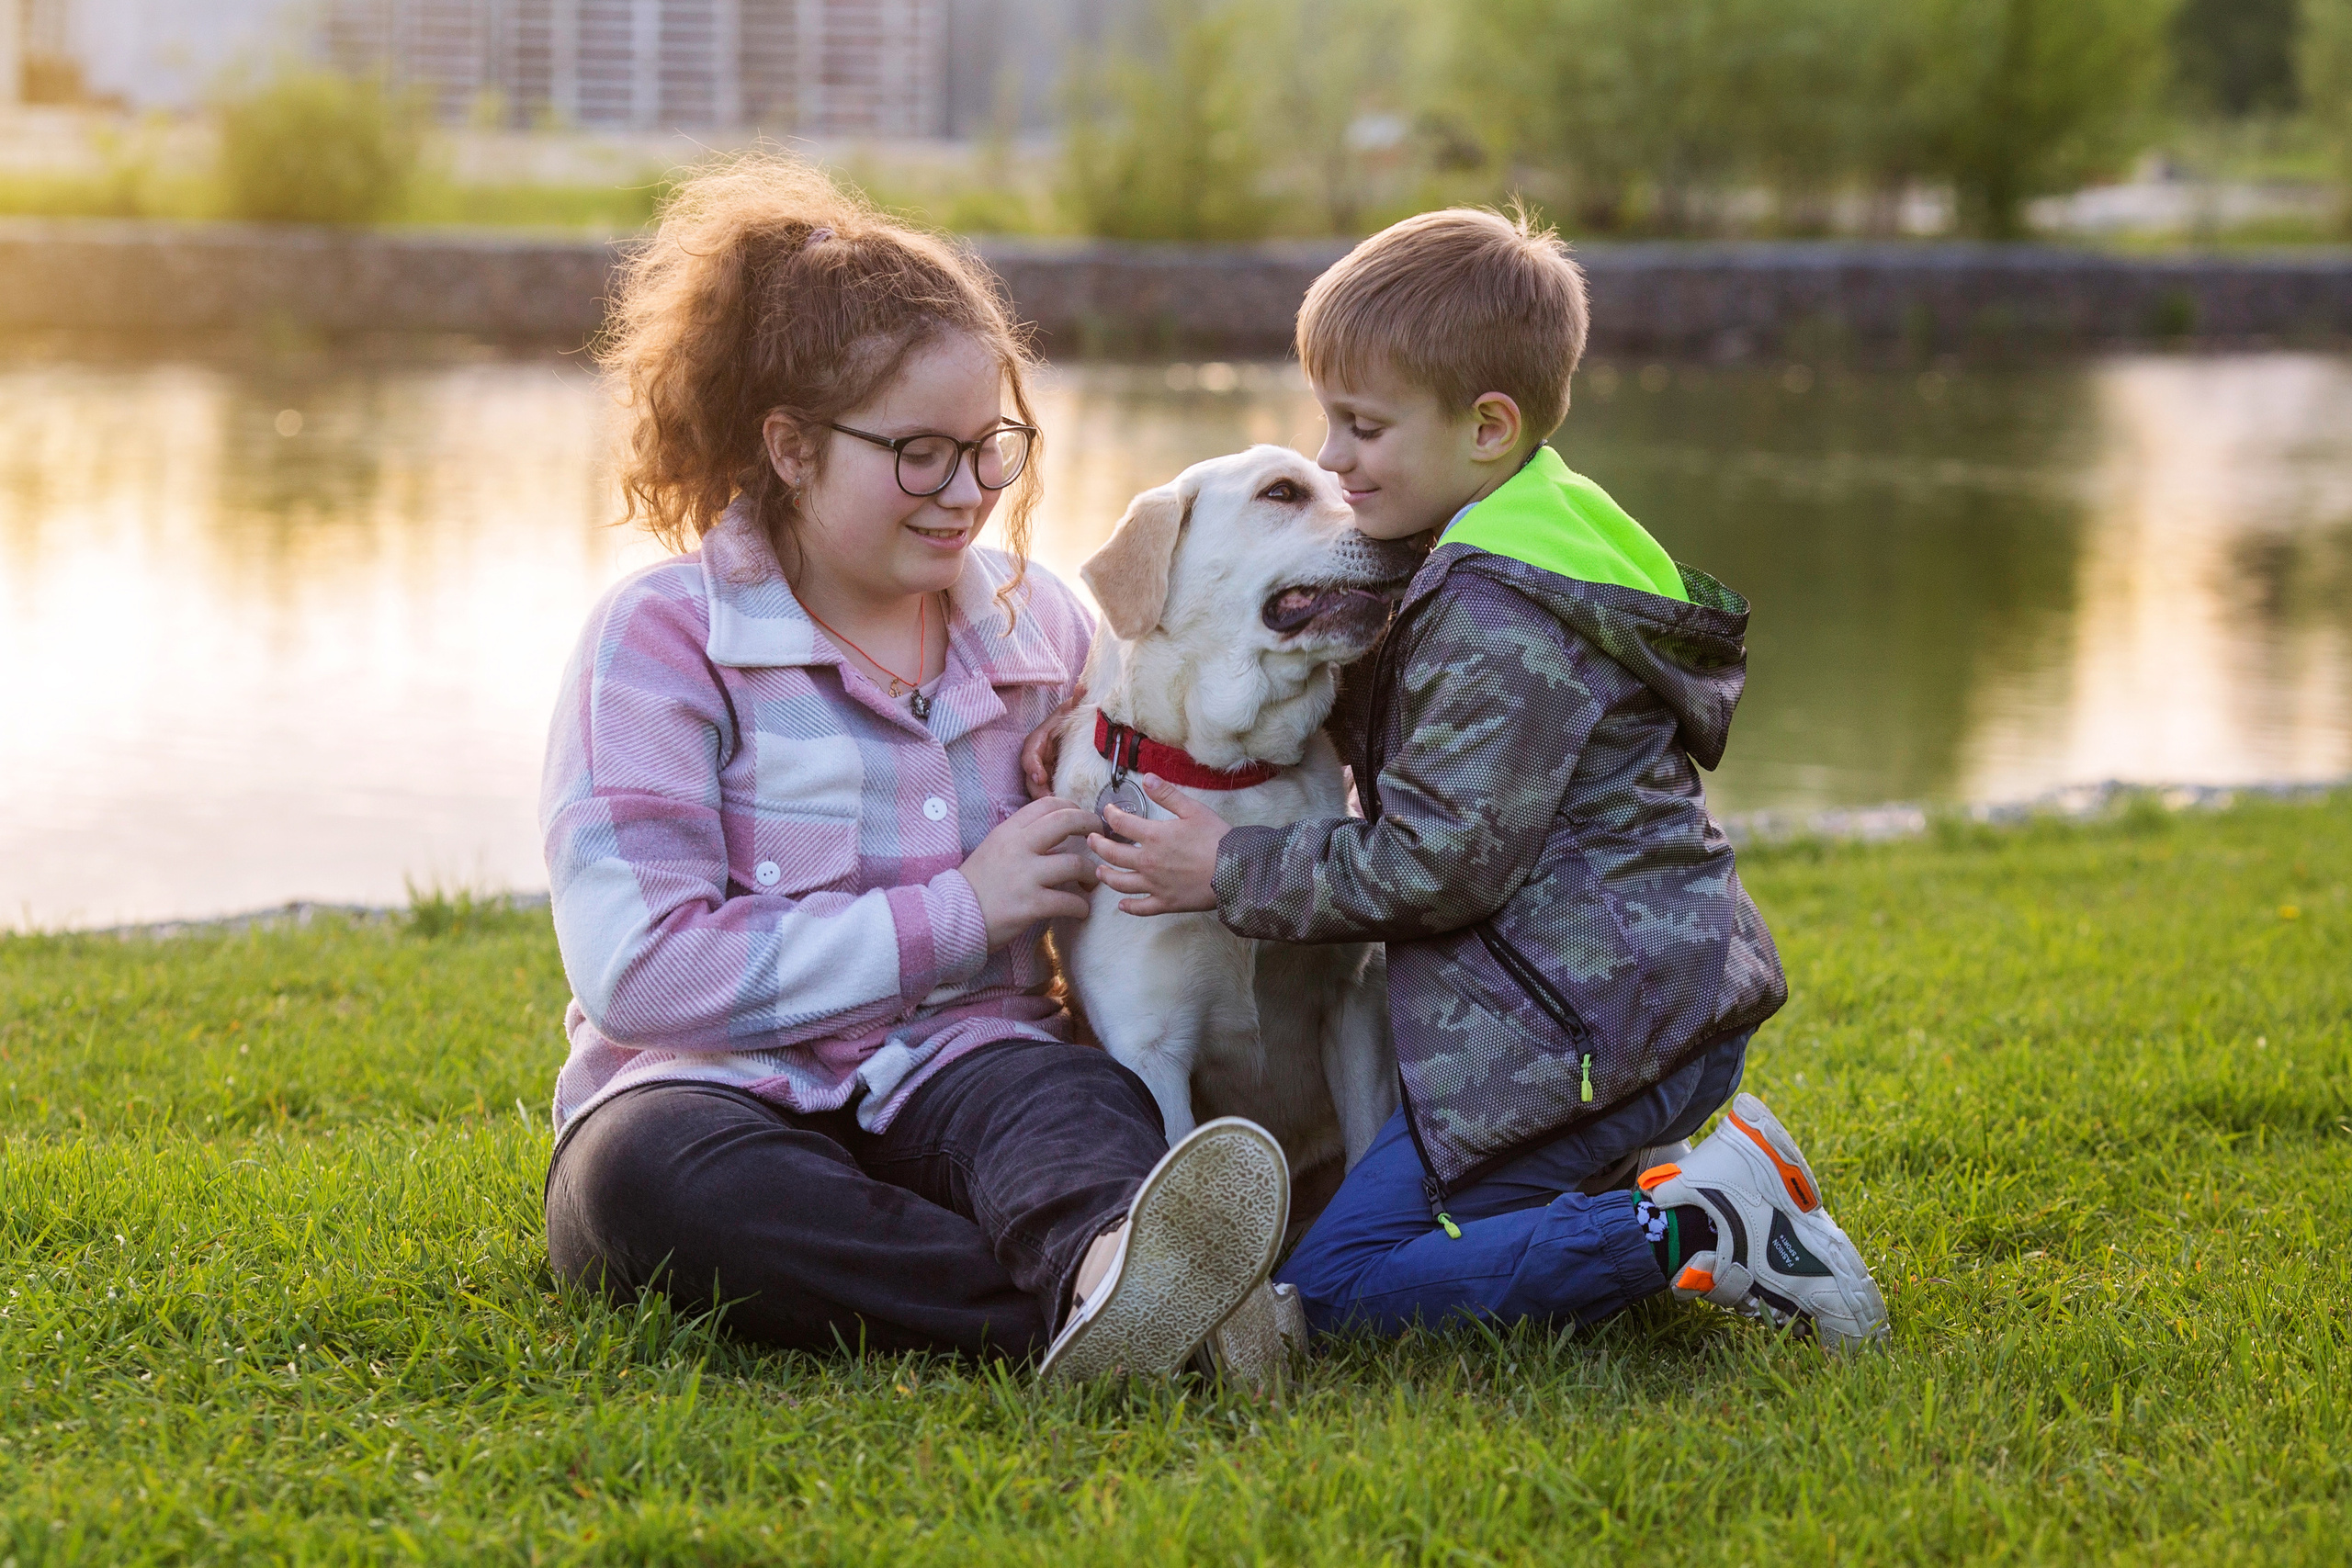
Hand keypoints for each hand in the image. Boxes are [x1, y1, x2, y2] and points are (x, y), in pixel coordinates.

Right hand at [960, 796, 1103, 950]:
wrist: (951, 917)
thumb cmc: (976, 886)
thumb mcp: (993, 849)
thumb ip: (1021, 838)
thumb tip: (1056, 831)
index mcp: (1008, 831)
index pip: (1047, 805)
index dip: (1073, 808)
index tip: (1083, 818)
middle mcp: (1017, 847)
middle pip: (1066, 822)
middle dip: (1091, 825)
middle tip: (1101, 838)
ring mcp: (1024, 876)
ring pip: (1075, 863)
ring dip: (1092, 873)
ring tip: (1091, 882)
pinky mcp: (1030, 905)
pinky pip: (1069, 902)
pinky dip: (1081, 907)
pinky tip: (1081, 911)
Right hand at [1021, 693, 1079, 799]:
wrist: (1073, 727)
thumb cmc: (1070, 718)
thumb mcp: (1072, 709)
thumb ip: (1078, 699)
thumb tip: (1083, 686)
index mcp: (1039, 740)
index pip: (1029, 754)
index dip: (1032, 766)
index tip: (1040, 777)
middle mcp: (1037, 757)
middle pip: (1031, 777)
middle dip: (1038, 790)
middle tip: (1049, 800)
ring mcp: (1042, 770)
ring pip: (1037, 789)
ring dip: (1045, 799)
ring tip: (1058, 807)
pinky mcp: (1050, 781)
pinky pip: (1048, 793)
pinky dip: (1053, 802)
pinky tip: (1064, 809)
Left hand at [1088, 774, 1230, 915]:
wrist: (1235, 871)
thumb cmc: (1216, 838)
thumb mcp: (1193, 809)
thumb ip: (1167, 794)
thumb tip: (1147, 778)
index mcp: (1154, 836)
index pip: (1121, 823)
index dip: (1110, 815)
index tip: (1108, 812)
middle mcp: (1148, 862)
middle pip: (1113, 854)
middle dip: (1098, 846)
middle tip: (1091, 840)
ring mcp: (1154, 885)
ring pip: (1121, 883)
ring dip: (1106, 876)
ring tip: (1099, 871)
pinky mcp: (1165, 902)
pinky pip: (1141, 908)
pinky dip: (1129, 907)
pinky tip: (1121, 905)